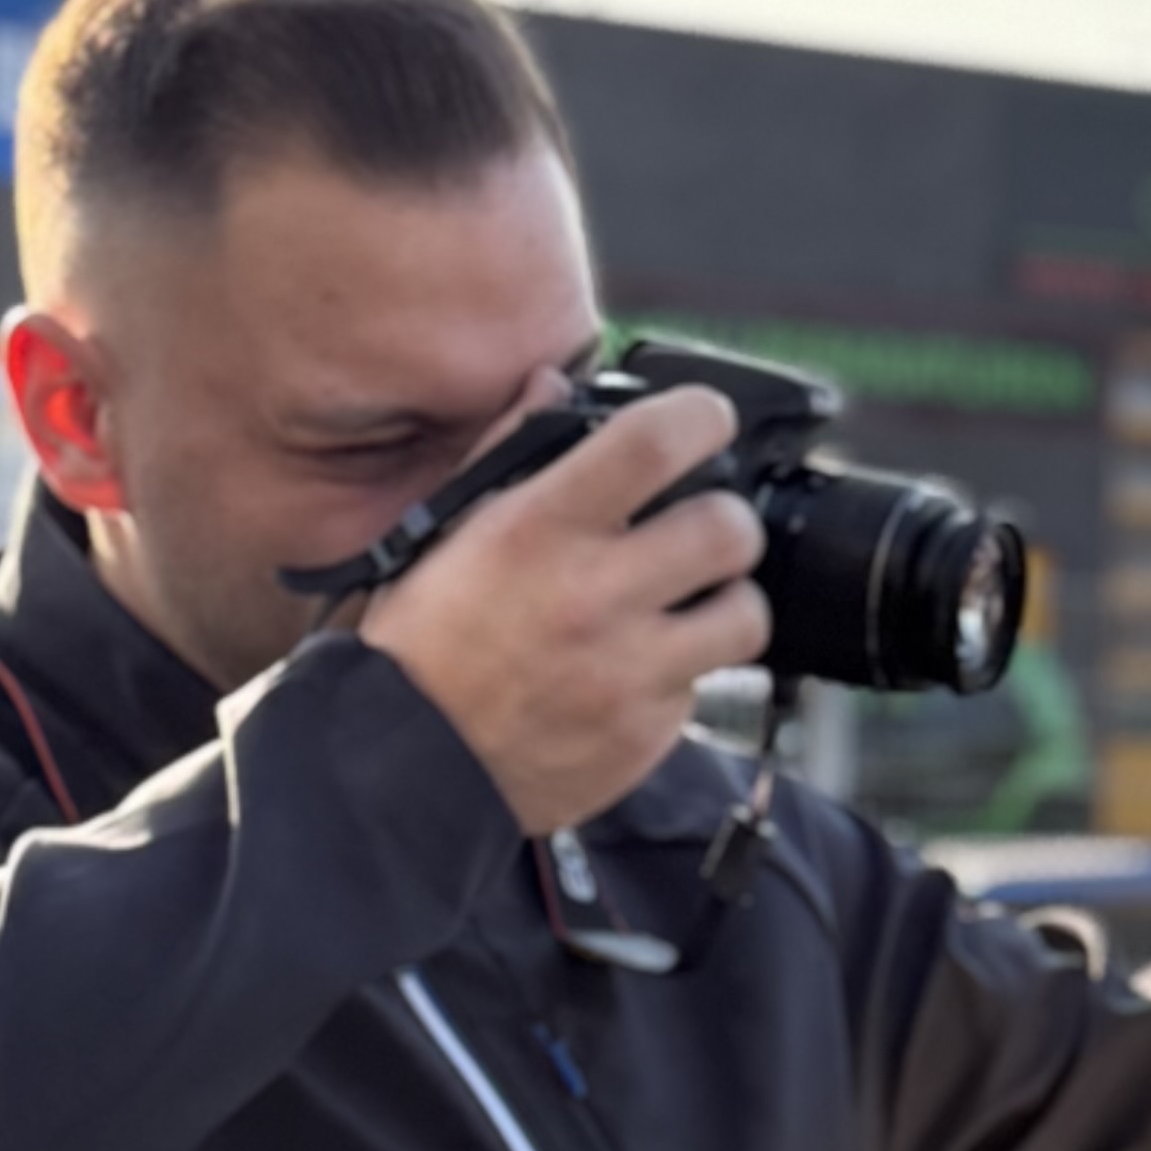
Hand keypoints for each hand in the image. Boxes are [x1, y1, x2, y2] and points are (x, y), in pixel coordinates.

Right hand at [362, 390, 770, 833]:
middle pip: (729, 529)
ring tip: (693, 607)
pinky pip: (701, 690)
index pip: (656, 441)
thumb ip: (508, 451)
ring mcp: (628, 672)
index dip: (701, 416)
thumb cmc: (422, 645)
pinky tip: (637, 673)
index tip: (705, 420)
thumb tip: (552, 382)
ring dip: (729, 604)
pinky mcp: (646, 735)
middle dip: (728, 522)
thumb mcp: (445, 532)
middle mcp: (594, 595)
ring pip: (745, 616)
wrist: (406, 768)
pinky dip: (681, 676)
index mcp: (541, 528)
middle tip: (705, 532)